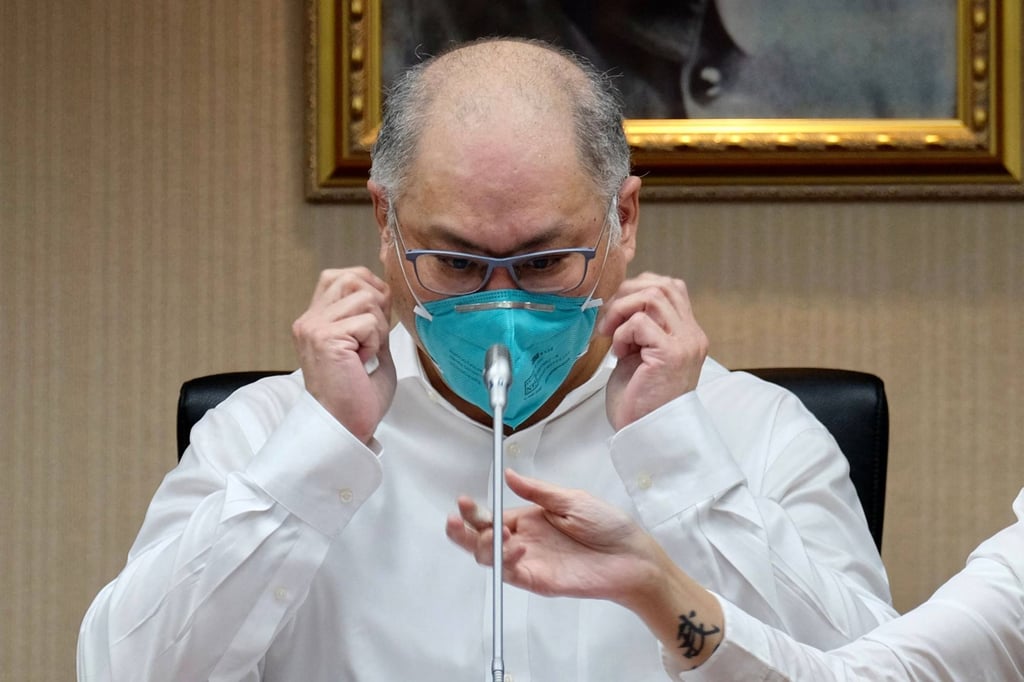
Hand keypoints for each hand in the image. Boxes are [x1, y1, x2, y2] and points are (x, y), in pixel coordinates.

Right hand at [291, 267, 396, 442]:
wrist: (346, 426)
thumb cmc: (358, 395)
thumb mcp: (368, 345)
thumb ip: (370, 318)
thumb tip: (383, 291)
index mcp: (315, 321)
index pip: (339, 277)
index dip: (367, 288)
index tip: (376, 320)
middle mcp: (309, 320)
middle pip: (353, 279)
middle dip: (376, 304)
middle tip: (373, 339)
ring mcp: (314, 327)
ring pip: (366, 298)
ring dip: (378, 328)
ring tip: (365, 354)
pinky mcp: (325, 338)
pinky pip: (369, 322)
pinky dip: (375, 343)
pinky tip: (362, 362)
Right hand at [445, 470, 662, 607]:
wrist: (631, 557)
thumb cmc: (608, 526)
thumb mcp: (572, 499)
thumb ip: (538, 491)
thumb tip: (509, 475)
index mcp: (529, 518)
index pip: (492, 515)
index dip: (474, 511)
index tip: (463, 501)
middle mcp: (524, 540)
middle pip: (482, 539)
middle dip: (464, 531)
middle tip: (457, 521)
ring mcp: (529, 562)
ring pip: (490, 558)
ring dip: (485, 546)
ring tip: (497, 534)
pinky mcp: (538, 581)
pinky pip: (511, 574)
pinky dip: (507, 561)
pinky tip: (517, 547)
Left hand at [597, 273, 707, 429]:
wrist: (647, 433)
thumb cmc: (640, 399)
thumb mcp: (642, 354)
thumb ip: (641, 328)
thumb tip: (620, 301)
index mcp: (688, 334)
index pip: (672, 287)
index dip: (639, 288)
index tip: (617, 310)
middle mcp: (692, 335)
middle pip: (664, 285)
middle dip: (627, 294)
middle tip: (609, 320)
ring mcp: (685, 343)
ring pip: (654, 296)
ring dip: (622, 311)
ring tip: (612, 335)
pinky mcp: (671, 354)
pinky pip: (641, 322)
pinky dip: (623, 332)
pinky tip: (620, 353)